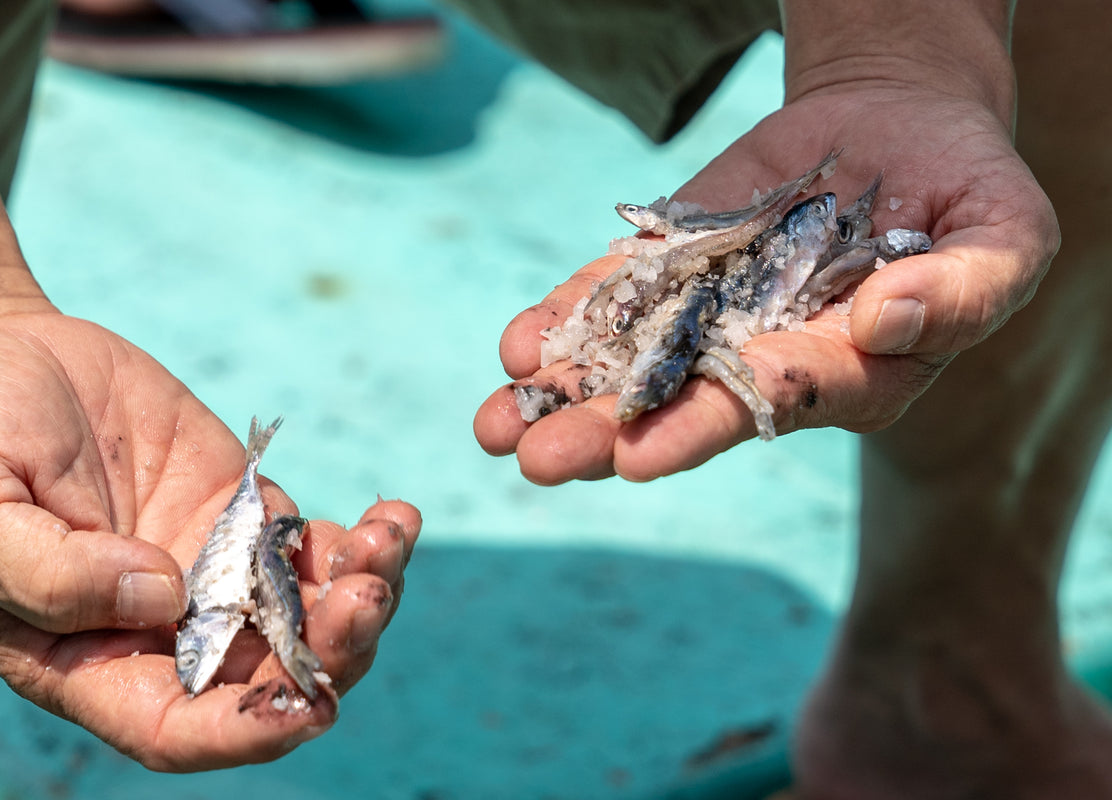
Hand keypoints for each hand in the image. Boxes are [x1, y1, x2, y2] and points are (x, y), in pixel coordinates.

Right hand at [0, 308, 420, 770]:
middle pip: (266, 677)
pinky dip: (366, 543)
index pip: (176, 726)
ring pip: (309, 617)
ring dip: (364, 597)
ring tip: (385, 543)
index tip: (309, 709)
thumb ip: (51, 572)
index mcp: (84, 656)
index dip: (244, 731)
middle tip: (364, 599)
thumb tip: (160, 601)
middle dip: (330, 654)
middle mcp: (161, 628)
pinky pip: (315, 547)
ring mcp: (211, 568)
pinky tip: (394, 518)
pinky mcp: (243, 511)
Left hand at [474, 81, 1057, 482]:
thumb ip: (961, 291)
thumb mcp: (1002, 237)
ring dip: (561, 391)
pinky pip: (617, 294)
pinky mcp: (678, 263)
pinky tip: (519, 344)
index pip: (768, 405)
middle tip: (537, 462)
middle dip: (604, 432)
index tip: (637, 456)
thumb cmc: (968, 192)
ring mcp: (712, 312)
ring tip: (494, 424)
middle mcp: (765, 357)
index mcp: (846, 374)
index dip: (702, 428)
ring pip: (629, 360)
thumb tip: (886, 321)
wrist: (899, 127)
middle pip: (677, 402)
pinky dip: (568, 315)